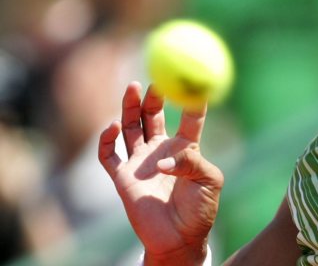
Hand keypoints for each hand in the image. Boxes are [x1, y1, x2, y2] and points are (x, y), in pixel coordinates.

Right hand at [98, 82, 222, 264]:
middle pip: (154, 115)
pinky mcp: (122, 177)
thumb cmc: (200, 210)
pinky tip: (113, 126)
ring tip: (134, 87)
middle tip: (156, 80)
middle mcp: (161, 150)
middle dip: (154, 96)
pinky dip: (107, 139)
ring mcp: (140, 162)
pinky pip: (109, 154)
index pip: (189, 118)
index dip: (191, 99)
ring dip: (131, 106)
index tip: (194, 80)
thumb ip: (192, 163)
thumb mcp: (209, 182)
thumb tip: (164, 159)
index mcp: (186, 148)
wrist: (179, 239)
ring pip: (131, 127)